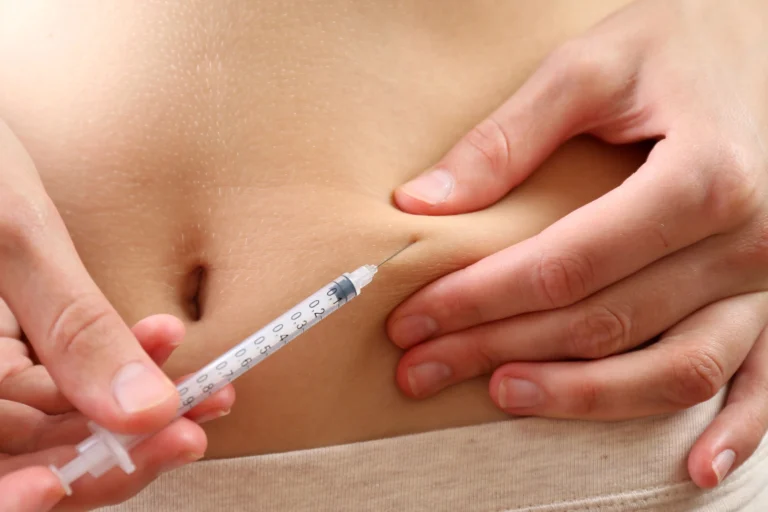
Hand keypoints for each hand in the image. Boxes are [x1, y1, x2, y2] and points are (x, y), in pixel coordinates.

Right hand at [0, 118, 233, 508]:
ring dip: (129, 413)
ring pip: (54, 424)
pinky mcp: (12, 347)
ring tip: (203, 396)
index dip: (94, 462)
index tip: (173, 434)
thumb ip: (75, 330)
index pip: (14, 454)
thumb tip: (146, 411)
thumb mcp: (16, 240)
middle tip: (195, 427)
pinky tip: (160, 347)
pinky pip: (59, 378)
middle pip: (36, 455)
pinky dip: (113, 370)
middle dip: (123, 445)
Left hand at [387, 0, 767, 488]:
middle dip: (500, 349)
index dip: (479, 299)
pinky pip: (762, 379)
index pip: (564, 264)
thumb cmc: (684, 44)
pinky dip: (736, 431)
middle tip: (422, 367)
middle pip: (603, 321)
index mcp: (702, 179)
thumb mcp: (595, 64)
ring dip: (585, 397)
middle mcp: (747, 241)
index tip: (413, 318)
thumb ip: (508, 135)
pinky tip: (691, 469)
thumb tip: (421, 204)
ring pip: (675, 367)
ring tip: (504, 397)